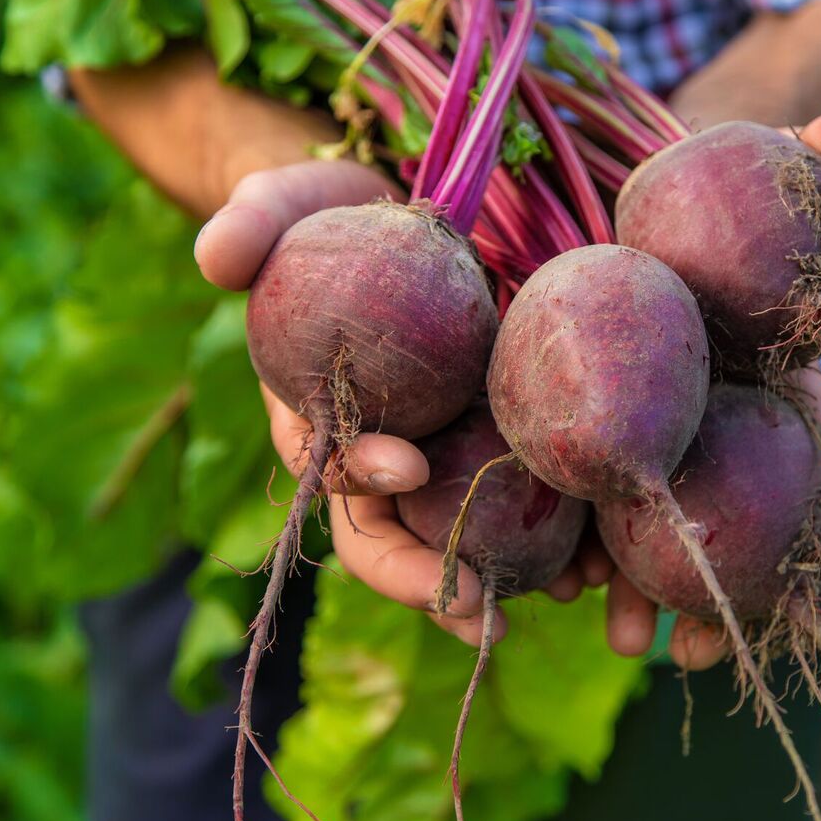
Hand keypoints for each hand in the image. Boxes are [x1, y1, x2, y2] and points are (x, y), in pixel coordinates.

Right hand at [194, 159, 561, 645]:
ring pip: (472, 533)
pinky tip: (604, 554)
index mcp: (322, 419)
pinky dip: (566, 528)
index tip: (406, 464)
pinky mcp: (499, 432)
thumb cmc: (327, 217)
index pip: (330, 467)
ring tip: (570, 592)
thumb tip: (216, 256)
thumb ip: (246, 224)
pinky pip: (529, 493)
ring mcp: (447, 450)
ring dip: (516, 572)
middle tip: (483, 614)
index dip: (361, 476)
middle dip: (435, 581)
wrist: (392, 218)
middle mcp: (387, 451)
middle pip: (402, 537)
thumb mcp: (280, 206)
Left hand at [605, 106, 820, 668]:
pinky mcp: (580, 434)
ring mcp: (652, 440)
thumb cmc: (704, 198)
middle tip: (711, 651)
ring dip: (643, 596)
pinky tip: (551, 587)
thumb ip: (814, 158)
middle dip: (730, 598)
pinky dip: (570, 548)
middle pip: (738, 528)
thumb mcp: (756, 174)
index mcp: (775, 389)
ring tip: (626, 641)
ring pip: (657, 534)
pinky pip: (580, 504)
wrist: (615, 202)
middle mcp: (718, 429)